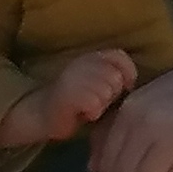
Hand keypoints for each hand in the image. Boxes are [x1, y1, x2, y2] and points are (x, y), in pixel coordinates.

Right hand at [0, 45, 136, 157]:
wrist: (41, 114)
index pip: (119, 57)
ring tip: (91, 108)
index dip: (127, 73)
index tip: (124, 88)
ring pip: (106, 91)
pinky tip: (85, 115)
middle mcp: (81, 62)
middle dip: (113, 93)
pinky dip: (93, 112)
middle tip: (100, 101)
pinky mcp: (65, 94)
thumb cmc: (76, 101)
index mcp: (91, 57)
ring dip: (102, 104)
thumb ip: (115, 76)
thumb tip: (131, 82)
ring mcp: (72, 77)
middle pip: (115, 78)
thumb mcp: (98, 82)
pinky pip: (93, 103)